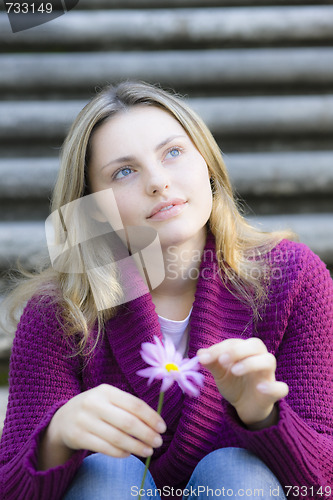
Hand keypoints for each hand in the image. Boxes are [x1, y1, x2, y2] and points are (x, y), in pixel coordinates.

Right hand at [39, 384, 165, 469]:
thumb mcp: (108, 399)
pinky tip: (129, 453)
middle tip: (158, 442)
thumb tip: (155, 421)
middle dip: (147, 434)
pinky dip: (120, 452)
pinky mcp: (78, 436)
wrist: (62, 419)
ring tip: (148, 451)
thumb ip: (128, 406)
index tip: (163, 428)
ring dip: (136, 447)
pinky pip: (105, 448)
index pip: (135, 404)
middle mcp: (94, 403)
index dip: (151, 417)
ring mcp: (85, 420)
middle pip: (128, 422)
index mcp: (106, 390)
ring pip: (117, 438)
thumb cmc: (96, 408)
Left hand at [197, 338, 288, 426]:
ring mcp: (268, 375)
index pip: (235, 342)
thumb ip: (212, 363)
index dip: (219, 348)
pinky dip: (273, 387)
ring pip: (269, 360)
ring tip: (235, 371)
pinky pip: (281, 388)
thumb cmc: (234, 383)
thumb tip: (200, 354)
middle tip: (222, 360)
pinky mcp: (274, 393)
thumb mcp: (220, 373)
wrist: (245, 406)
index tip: (205, 358)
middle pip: (256, 345)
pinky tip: (259, 388)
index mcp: (246, 350)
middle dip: (238, 350)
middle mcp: (259, 358)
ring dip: (251, 363)